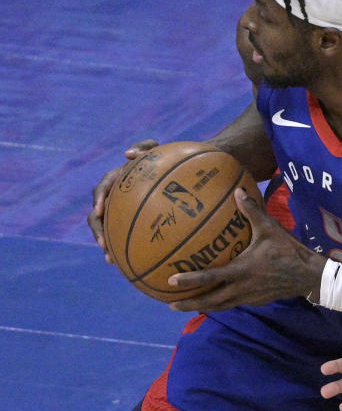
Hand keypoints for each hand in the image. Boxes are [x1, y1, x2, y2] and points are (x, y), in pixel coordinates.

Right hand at [88, 139, 158, 262]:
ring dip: (105, 243)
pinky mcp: (126, 220)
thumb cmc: (164, 158)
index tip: (100, 211)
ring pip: (105, 229)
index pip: (102, 189)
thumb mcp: (155, 149)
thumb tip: (127, 154)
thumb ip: (144, 146)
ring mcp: (119, 210)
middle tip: (103, 244)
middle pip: (97, 215)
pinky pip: (120, 235)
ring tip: (110, 259)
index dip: (99, 199)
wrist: (174, 170)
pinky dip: (120, 248)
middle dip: (98, 230)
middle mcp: (113, 196)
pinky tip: (127, 263)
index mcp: (116, 179)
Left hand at [167, 188, 325, 311]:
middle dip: (189, 303)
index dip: (190, 280)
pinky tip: (216, 299)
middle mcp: (242, 287)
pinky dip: (220, 304)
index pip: (211, 277)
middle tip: (170, 304)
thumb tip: (237, 191)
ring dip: (202, 307)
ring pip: (221, 305)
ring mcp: (249, 297)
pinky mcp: (256, 300)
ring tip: (186, 306)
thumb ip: (252, 211)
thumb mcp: (270, 228)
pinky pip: (233, 303)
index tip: (171, 282)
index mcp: (242, 270)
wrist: (309, 275)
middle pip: (210, 301)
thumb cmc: (288, 250)